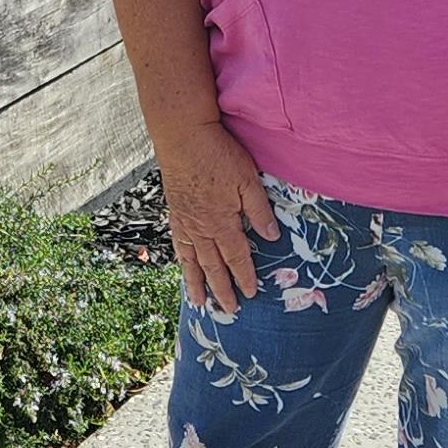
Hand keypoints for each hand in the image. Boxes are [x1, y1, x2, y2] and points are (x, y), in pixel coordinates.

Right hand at [159, 117, 280, 315]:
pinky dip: (182, 260)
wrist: (182, 136)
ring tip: (199, 303)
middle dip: (222, 290)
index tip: (251, 294)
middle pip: (213, 267)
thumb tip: (272, 237)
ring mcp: (185, 222)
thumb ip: (259, 211)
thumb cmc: (219, 154)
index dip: (244, 277)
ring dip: (197, 283)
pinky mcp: (175, 212)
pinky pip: (178, 245)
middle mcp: (201, 229)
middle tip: (229, 310)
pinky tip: (184, 266)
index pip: (236, 258)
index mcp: (223, 223)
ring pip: (191, 261)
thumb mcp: (248, 180)